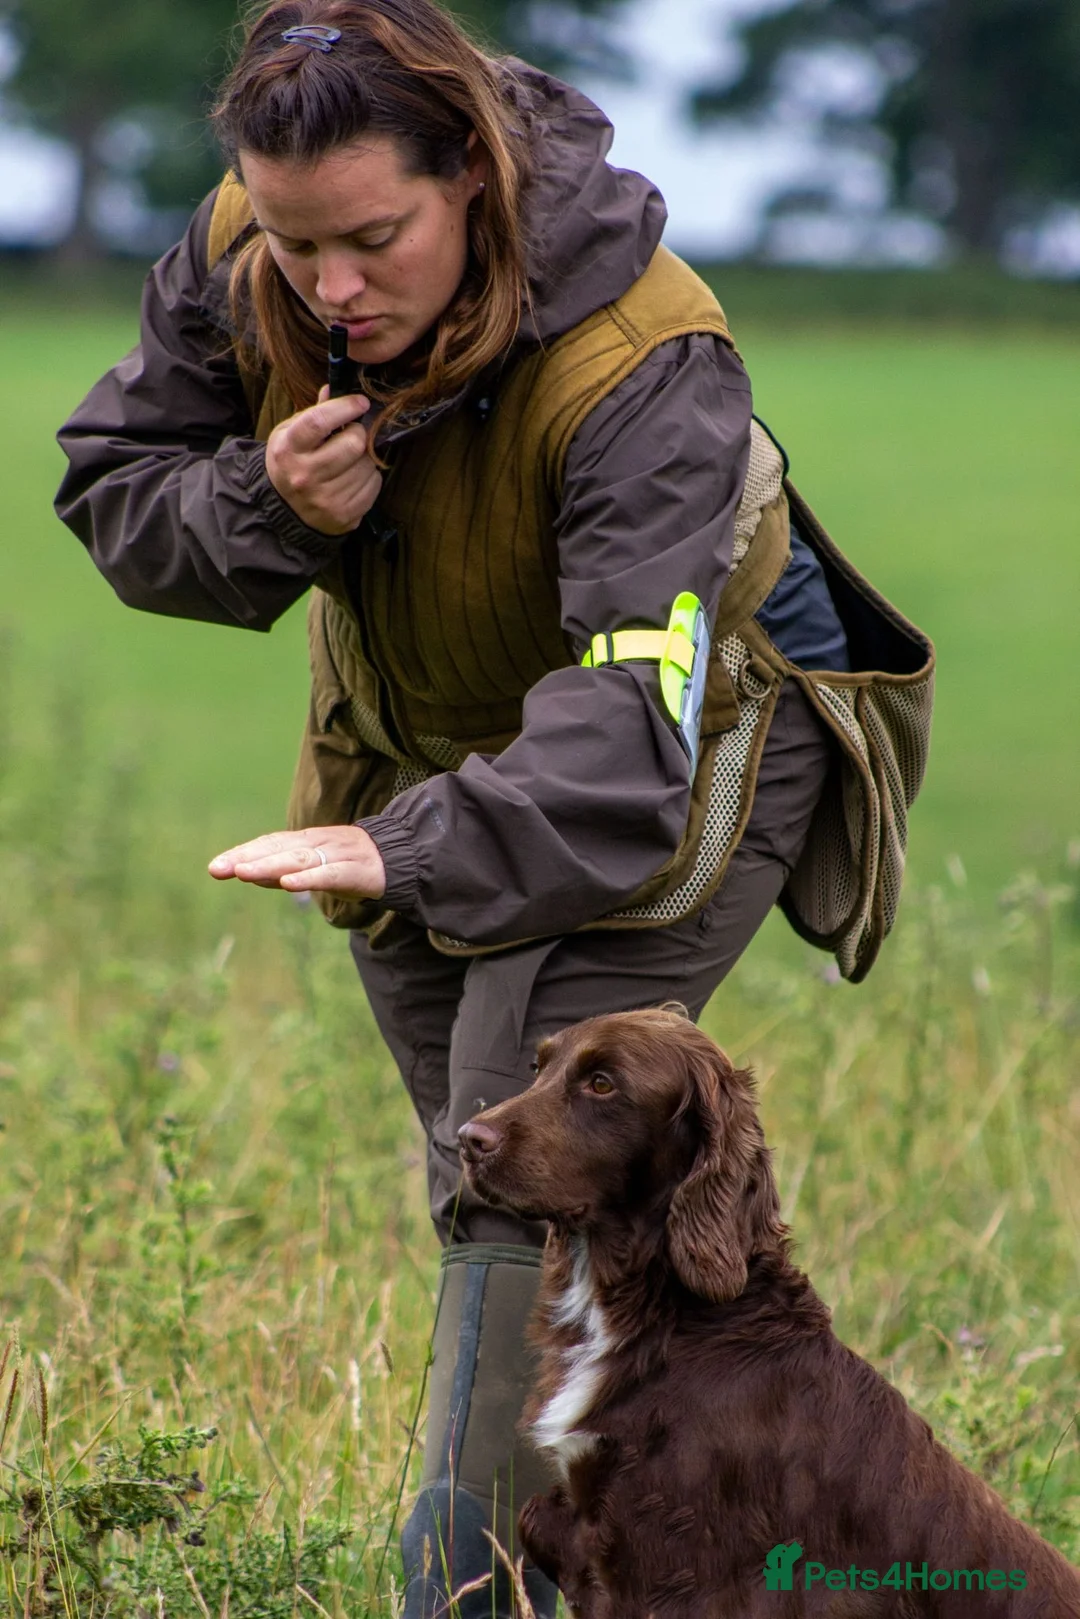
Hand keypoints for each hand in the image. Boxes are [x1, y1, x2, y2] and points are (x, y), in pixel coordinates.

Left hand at [208, 824, 386, 898]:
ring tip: (244, 873)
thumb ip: (283, 870)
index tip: (216, 866)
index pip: (269, 844)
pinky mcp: (356, 870)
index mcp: (306, 841)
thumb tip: (248, 874)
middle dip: (246, 858)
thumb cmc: (351, 864)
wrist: (400, 858)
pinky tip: (287, 884)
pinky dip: (308, 878)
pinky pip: (329, 873)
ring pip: (299, 859)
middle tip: (217, 869)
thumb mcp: (314, 866)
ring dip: (270, 865)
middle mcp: (318, 843)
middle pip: (278, 849)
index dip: (242, 853)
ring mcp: (337, 854)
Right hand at [265, 388, 381, 534]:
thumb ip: (314, 412)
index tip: (361, 402)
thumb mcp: (291, 434)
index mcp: (288, 449)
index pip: (319, 422)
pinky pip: (373, 486)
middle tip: (354, 435)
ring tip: (349, 461)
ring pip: (367, 465)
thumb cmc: (292, 462)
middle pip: (352, 444)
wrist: (285, 509)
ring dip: (365, 458)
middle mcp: (304, 475)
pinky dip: (369, 478)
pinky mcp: (343, 514)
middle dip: (359, 434)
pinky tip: (353, 479)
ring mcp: (325, 498)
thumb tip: (333, 389)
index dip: (345, 407)